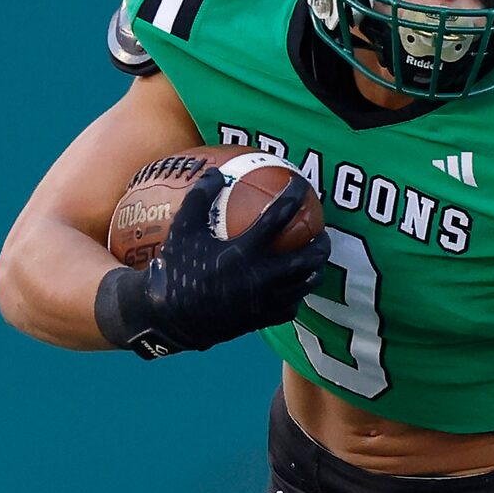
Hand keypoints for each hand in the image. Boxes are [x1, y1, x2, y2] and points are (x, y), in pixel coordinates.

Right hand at [96, 168, 330, 357]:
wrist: (173, 318)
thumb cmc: (177, 270)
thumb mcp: (183, 230)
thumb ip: (200, 198)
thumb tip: (216, 173)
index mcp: (245, 251)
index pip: (280, 217)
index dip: (294, 196)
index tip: (301, 185)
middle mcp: (262, 277)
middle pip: (307, 258)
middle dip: (320, 243)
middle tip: (320, 231)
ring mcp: (265, 301)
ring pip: (305, 284)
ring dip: (314, 269)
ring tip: (314, 259)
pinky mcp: (263, 319)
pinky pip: (291, 306)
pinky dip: (296, 295)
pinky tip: (294, 287)